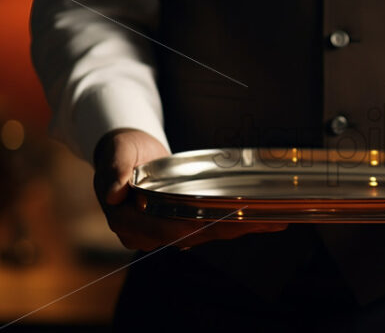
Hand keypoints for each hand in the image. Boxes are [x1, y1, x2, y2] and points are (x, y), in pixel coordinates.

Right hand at [93, 129, 286, 250]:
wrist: (128, 153)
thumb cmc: (120, 151)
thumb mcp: (115, 155)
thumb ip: (114, 172)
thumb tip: (111, 194)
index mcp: (127, 221)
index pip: (159, 230)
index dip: (181, 229)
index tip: (203, 227)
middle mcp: (149, 232)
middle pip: (192, 234)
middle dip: (226, 229)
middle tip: (258, 221)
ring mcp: (169, 229)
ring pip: (207, 233)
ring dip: (240, 228)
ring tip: (273, 222)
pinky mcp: (185, 223)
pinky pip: (213, 226)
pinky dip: (237, 223)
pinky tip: (265, 221)